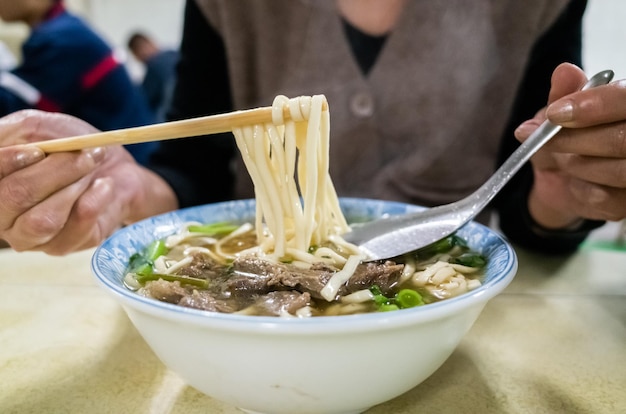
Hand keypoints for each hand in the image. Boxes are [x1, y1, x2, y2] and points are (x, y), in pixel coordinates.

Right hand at [0, 110, 177, 254]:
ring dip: (74, 187)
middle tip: (84, 155)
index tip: (38, 150)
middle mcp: (3, 215)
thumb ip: (16, 132)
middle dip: (54, 172)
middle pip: (13, 198)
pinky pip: (75, 228)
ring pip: (42, 220)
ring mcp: (30, 236)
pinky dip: (96, 199)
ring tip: (93, 168)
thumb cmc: (71, 146)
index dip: (7, 163)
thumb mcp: (41, 127)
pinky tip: (104, 186)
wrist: (114, 168)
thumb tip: (3, 141)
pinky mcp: (62, 246)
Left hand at [514, 63, 625, 228]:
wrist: (559, 182)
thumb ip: (562, 94)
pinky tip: (576, 182)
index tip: (554, 114)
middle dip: (575, 140)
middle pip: (622, 138)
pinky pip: (610, 198)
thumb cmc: (565, 140)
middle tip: (547, 141)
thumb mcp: (555, 115)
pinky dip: (582, 190)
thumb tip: (564, 72)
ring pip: (620, 170)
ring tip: (564, 161)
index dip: (593, 105)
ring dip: (579, 166)